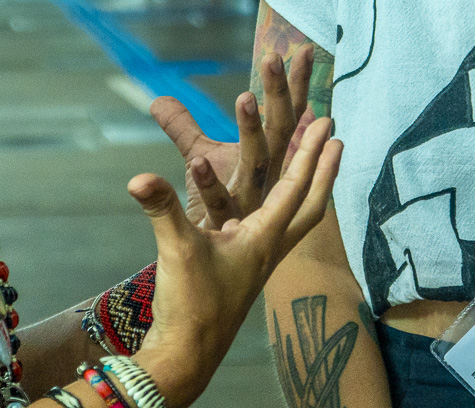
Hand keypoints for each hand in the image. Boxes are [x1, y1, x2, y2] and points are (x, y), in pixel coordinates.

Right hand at [128, 115, 341, 406]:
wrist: (188, 353)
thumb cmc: (190, 304)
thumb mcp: (176, 249)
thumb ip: (161, 208)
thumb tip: (138, 177)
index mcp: (264, 238)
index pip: (295, 187)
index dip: (310, 152)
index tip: (326, 122)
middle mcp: (271, 247)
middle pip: (311, 203)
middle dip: (325, 168)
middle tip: (336, 136)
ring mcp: (260, 260)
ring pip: (295, 217)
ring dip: (306, 186)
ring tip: (311, 161)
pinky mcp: (245, 270)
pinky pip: (274, 228)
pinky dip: (280, 206)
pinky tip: (266, 201)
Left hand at [151, 46, 316, 229]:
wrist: (211, 271)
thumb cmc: (214, 209)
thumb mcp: (200, 157)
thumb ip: (183, 127)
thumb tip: (158, 99)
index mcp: (269, 160)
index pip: (288, 115)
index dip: (296, 84)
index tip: (303, 48)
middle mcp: (267, 179)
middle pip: (281, 131)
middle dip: (281, 94)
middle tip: (274, 57)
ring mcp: (249, 202)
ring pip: (257, 162)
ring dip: (252, 129)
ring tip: (245, 96)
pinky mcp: (224, 225)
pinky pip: (218, 202)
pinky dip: (208, 182)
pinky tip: (197, 161)